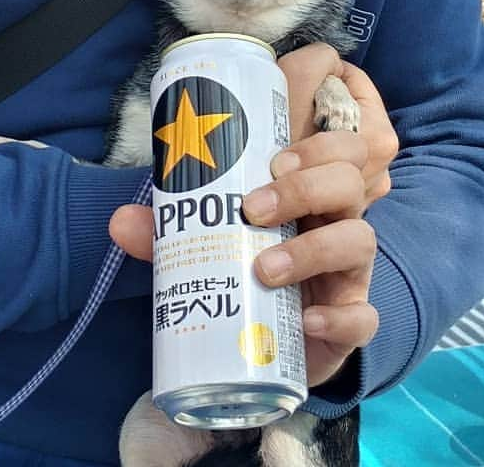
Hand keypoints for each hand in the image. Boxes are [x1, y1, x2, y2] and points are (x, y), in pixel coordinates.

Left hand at [110, 44, 393, 388]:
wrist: (262, 342)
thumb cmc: (240, 267)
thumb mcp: (203, 241)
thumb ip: (170, 229)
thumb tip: (120, 220)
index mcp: (306, 185)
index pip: (335, 141)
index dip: (318, 140)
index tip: (274, 155)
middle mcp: (335, 218)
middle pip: (351, 175)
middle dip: (307, 183)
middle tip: (254, 206)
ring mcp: (348, 269)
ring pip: (361, 237)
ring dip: (314, 247)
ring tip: (263, 268)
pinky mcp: (350, 318)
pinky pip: (364, 316)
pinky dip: (341, 318)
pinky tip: (308, 319)